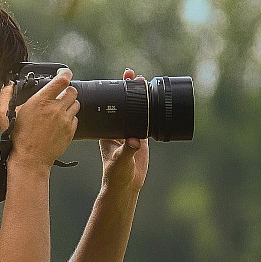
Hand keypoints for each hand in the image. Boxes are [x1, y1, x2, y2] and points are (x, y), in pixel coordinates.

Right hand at [3, 68, 78, 169]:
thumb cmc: (18, 138)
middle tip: (60, 94)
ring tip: (58, 110)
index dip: (65, 73)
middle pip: (72, 91)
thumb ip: (5, 96)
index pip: (62, 80)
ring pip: (76, 104)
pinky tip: (59, 122)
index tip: (64, 72)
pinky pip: (76, 119)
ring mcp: (65, 121)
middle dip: (67, 90)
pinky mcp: (70, 131)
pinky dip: (70, 118)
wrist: (30, 159)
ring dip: (69, 104)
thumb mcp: (5, 115)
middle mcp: (56, 109)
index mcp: (41, 101)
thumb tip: (8, 85)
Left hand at [100, 68, 150, 193]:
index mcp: (107, 131)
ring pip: (135, 111)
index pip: (112, 108)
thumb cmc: (115, 174)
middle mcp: (117, 129)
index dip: (116, 93)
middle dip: (128, 90)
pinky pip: (146, 122)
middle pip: (123, 105)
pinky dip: (149, 112)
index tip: (121, 81)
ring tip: (143, 82)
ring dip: (139, 98)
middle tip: (132, 75)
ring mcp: (129, 133)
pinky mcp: (140, 139)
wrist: (125, 186)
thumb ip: (128, 150)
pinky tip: (153, 102)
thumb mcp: (120, 160)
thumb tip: (135, 141)